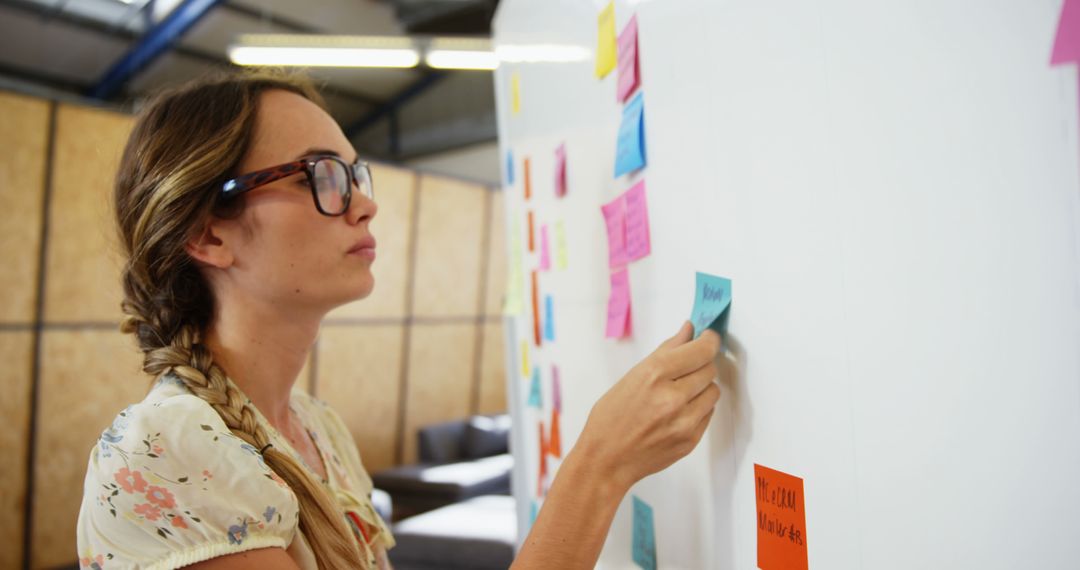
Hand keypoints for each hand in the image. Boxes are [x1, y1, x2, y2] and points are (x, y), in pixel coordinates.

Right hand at [574, 321, 721, 492]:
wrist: (607, 460)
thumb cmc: (611, 417)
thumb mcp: (633, 376)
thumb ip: (666, 352)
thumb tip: (689, 331)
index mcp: (655, 375)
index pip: (702, 350)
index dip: (710, 341)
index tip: (709, 338)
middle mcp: (672, 397)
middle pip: (710, 369)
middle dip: (701, 364)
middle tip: (687, 368)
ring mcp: (684, 421)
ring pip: (713, 391)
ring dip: (702, 387)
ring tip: (680, 392)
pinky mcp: (691, 440)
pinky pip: (708, 413)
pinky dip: (698, 408)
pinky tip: (678, 411)